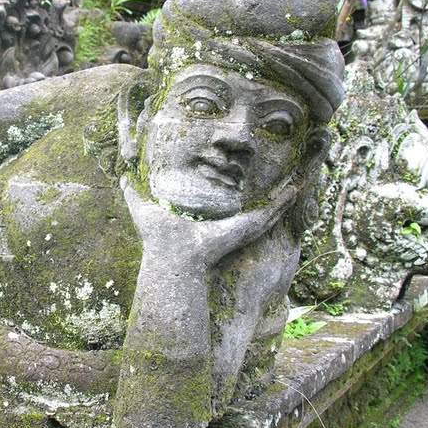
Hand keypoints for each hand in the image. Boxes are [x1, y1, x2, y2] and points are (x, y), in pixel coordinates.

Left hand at [121, 175, 297, 268]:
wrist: (173, 258)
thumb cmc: (159, 239)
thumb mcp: (144, 207)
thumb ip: (133, 192)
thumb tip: (122, 176)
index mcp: (213, 218)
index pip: (234, 200)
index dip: (245, 185)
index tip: (255, 169)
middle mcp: (232, 222)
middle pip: (260, 202)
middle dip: (277, 189)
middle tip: (295, 170)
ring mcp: (245, 225)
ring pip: (274, 206)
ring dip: (290, 190)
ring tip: (306, 174)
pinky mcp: (251, 226)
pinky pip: (275, 210)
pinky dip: (289, 196)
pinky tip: (302, 183)